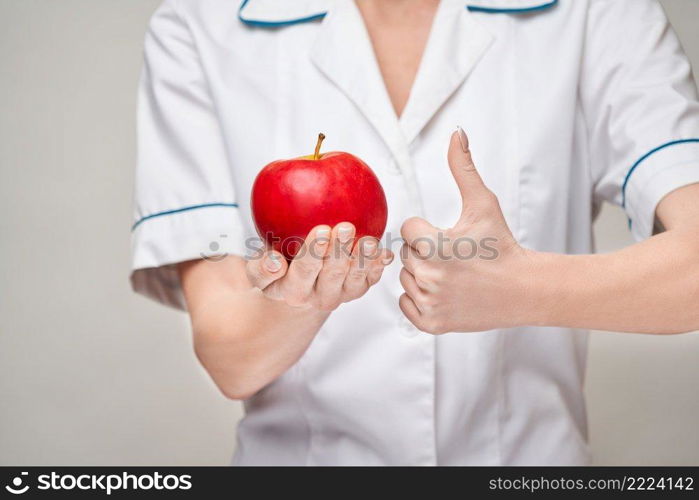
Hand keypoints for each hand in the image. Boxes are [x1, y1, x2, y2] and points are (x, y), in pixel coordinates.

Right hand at [246, 223, 393, 311]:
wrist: (297, 287)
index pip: (303, 272)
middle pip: (331, 273)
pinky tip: (385, 252)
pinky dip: (378, 265)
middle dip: (339, 250)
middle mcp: (317, 296)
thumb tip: (274, 263)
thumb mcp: (257, 271)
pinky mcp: (356, 290)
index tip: (320, 230)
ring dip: (363, 259)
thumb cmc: (276, 269)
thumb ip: (261, 268)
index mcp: (292, 291)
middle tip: (345, 227)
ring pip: (355, 278)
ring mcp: (340, 294)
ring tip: (368, 240)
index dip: (313, 253)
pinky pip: (370, 279)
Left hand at [399, 128, 536, 333]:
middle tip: (455, 257)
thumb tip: (456, 132)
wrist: (524, 289)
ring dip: (423, 275)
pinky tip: (444, 291)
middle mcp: (429, 276)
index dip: (428, 229)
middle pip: (405, 254)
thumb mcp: (483, 203)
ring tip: (453, 275)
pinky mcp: (432, 323)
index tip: (451, 237)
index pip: (407, 228)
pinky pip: (406, 304)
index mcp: (435, 246)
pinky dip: (420, 298)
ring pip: (406, 278)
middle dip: (425, 252)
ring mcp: (430, 302)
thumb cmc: (502, 244)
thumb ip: (463, 167)